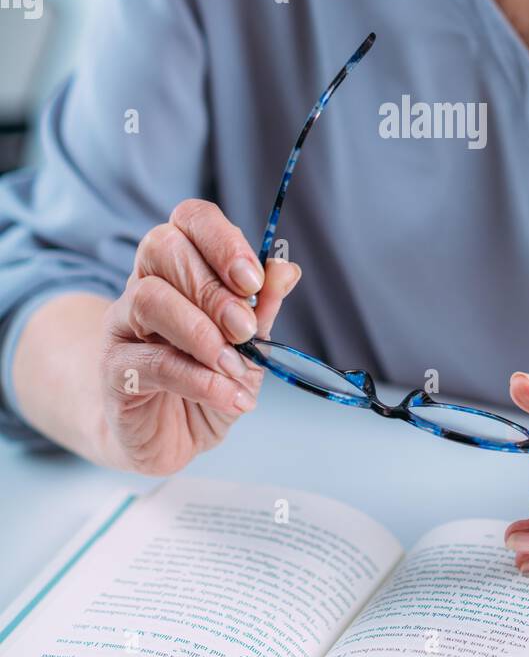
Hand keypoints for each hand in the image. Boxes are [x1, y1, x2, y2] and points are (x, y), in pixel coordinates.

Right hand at [99, 199, 300, 474]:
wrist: (173, 438)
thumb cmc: (211, 379)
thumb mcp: (250, 344)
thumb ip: (262, 306)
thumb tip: (286, 268)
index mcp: (181, 264)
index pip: (191, 218)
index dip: (222, 239)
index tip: (253, 280)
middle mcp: (145, 283)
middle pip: (163, 248)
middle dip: (214, 289)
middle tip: (245, 330)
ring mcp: (122, 324)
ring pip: (148, 298)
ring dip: (201, 332)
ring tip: (234, 366)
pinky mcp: (114, 370)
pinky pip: (149, 360)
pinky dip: (196, 378)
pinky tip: (226, 394)